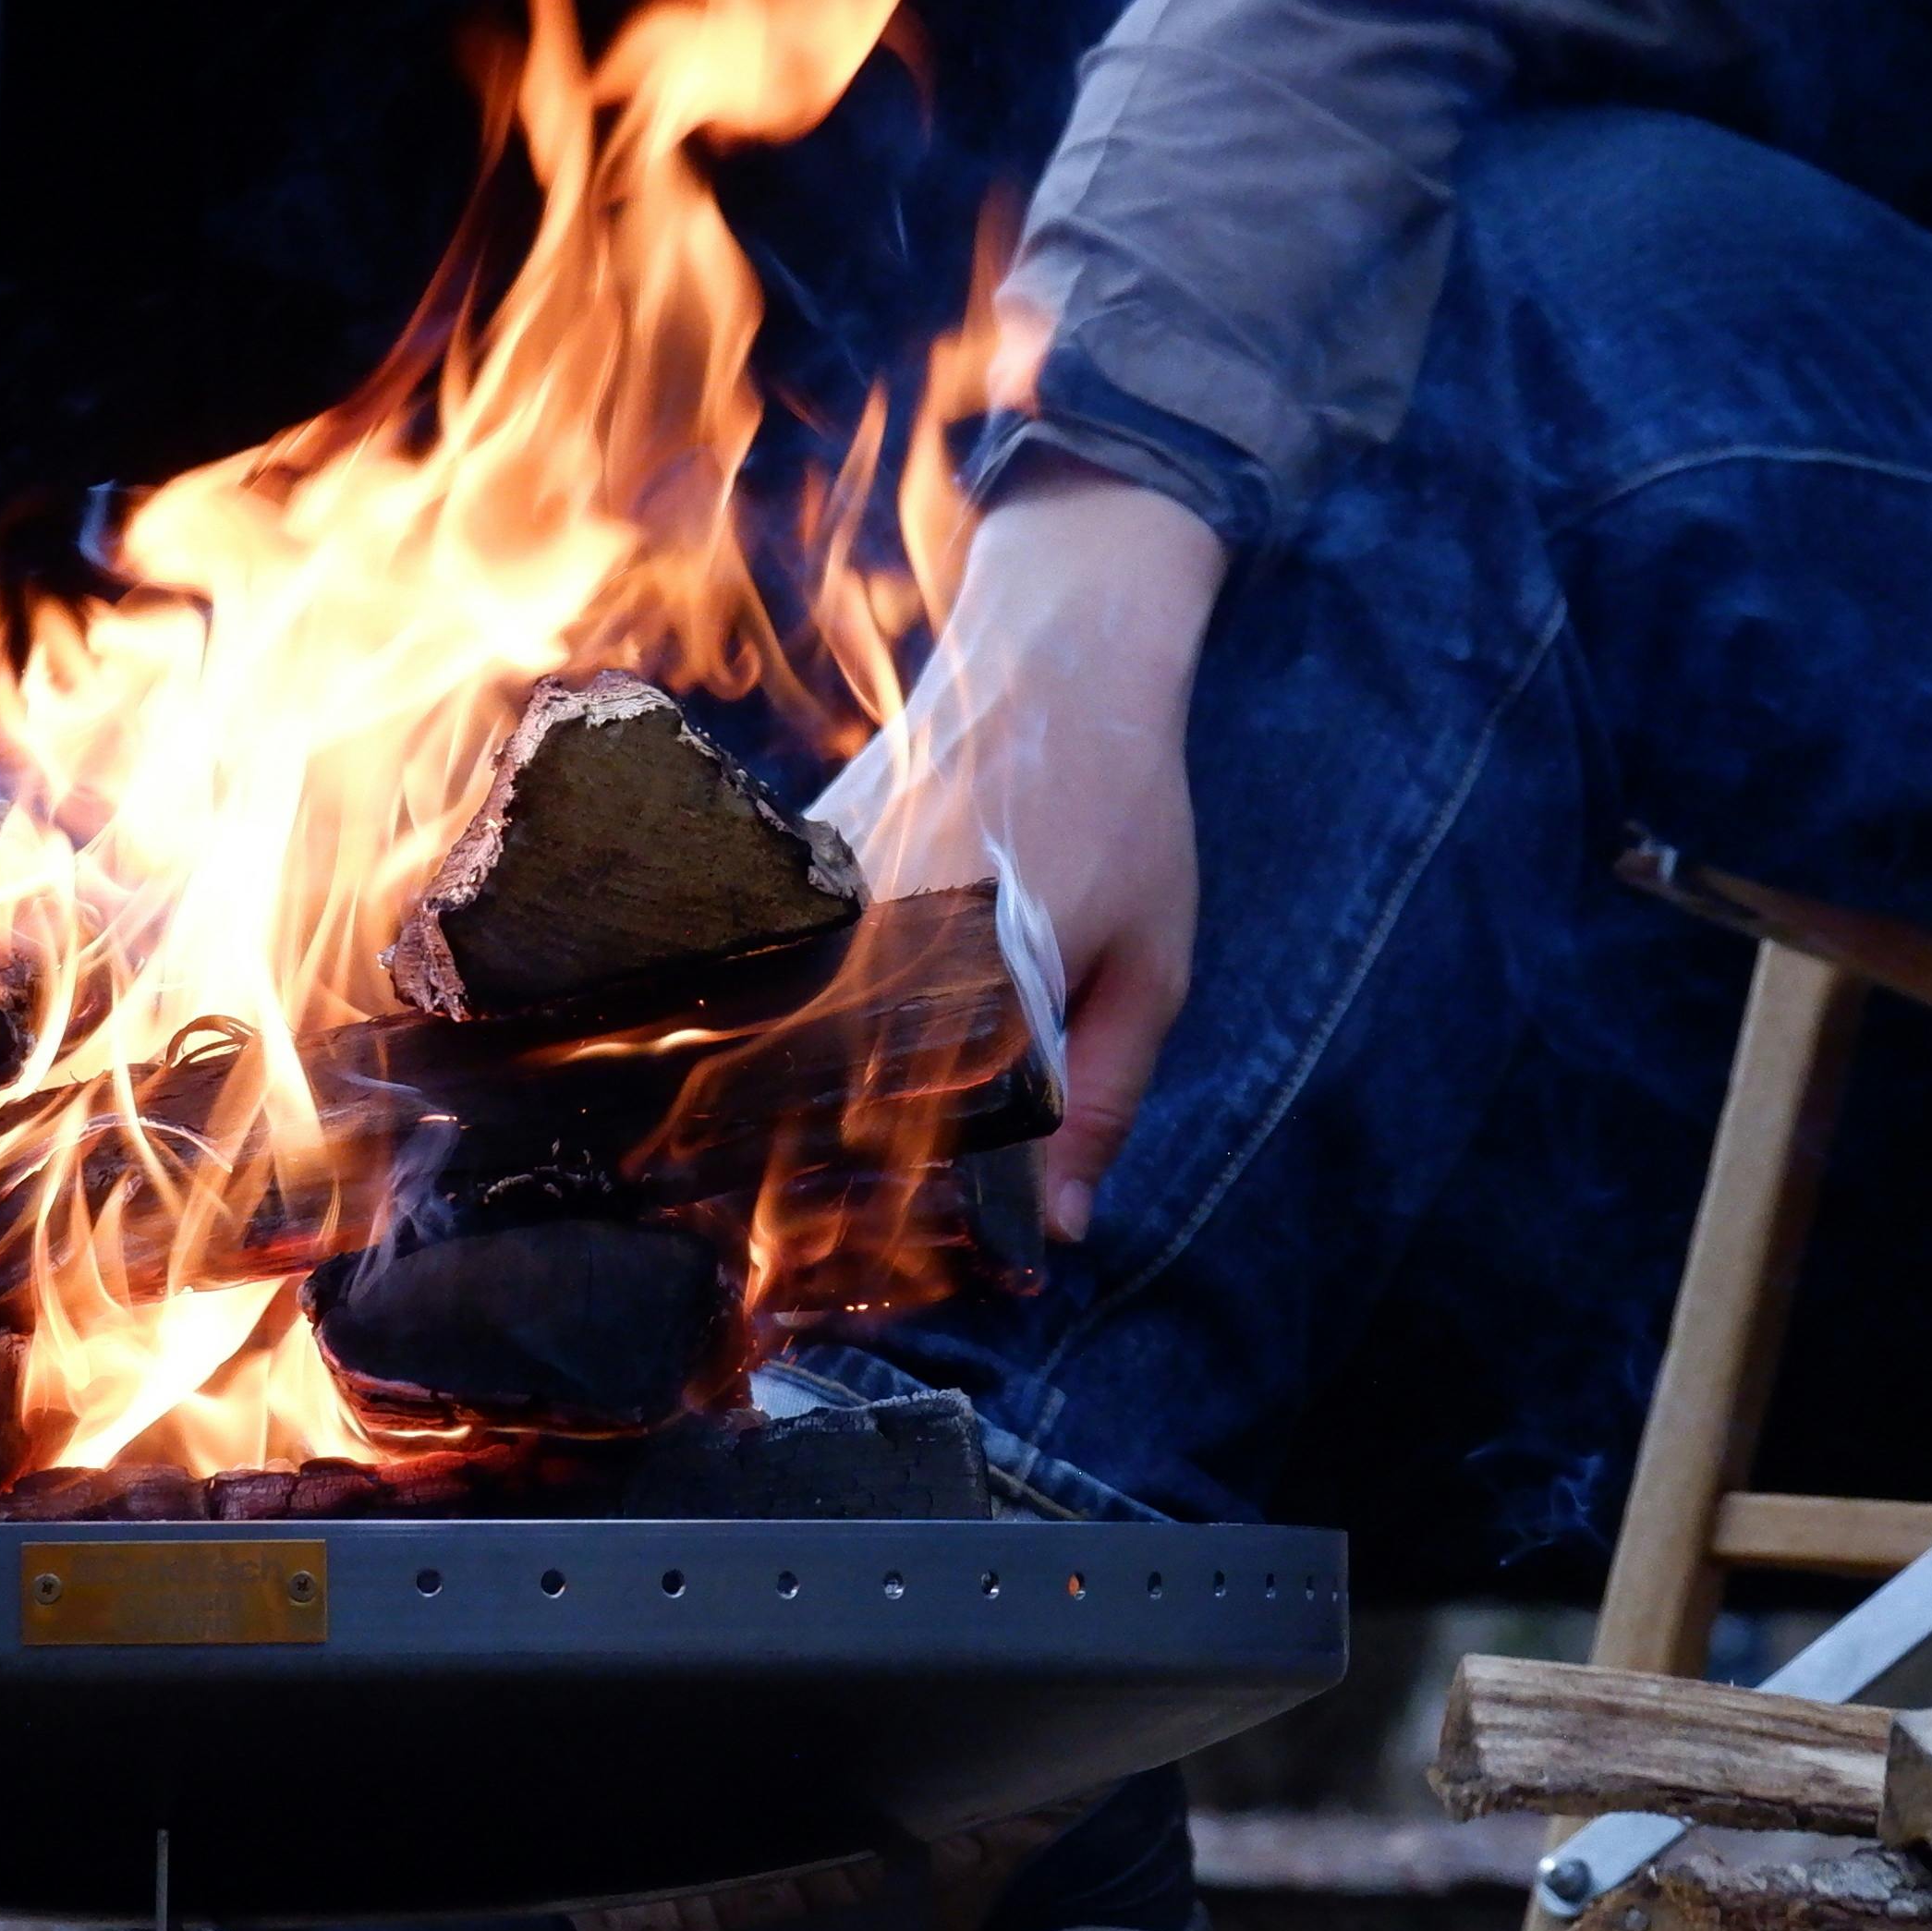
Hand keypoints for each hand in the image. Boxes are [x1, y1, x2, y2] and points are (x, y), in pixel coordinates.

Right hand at [814, 463, 1226, 1236]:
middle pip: (825, 1095)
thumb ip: (1103, 1097)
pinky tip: (799, 1051)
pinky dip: (791, 1016)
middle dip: (826, 1176)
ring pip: (790, 1032)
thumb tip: (1058, 1231)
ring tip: (784, 1173)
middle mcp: (879, 927)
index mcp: (972, 965)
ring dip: (798, 1099)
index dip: (893, 1220)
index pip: (907, 1136)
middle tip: (815, 1255)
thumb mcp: (1150, 964)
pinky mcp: (800, 851)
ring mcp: (825, 883)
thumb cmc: (1127, 809)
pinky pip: (781, 964)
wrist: (1060, 652)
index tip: (883, 1278)